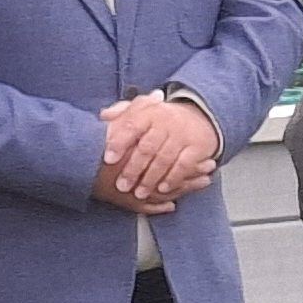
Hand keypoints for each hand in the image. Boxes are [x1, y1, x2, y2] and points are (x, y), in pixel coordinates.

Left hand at [97, 91, 221, 204]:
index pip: (131, 126)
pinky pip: (184, 165)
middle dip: (133, 168)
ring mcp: (183, 134)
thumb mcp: (142, 110)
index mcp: (149, 112)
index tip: (108, 159)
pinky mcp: (197, 147)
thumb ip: (122, 112)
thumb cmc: (161, 118)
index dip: (119, 142)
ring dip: (150, 178)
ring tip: (139, 193)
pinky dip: (173, 178)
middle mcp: (167, 121)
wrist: (200, 117)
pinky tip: (162, 189)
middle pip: (147, 147)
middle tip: (121, 186)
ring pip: (164, 159)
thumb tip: (103, 116)